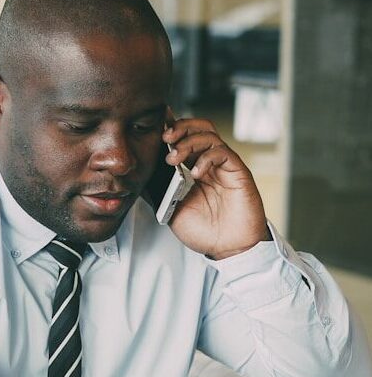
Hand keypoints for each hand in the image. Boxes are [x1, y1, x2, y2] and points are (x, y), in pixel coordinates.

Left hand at [163, 116, 269, 259]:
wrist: (229, 249)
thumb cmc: (205, 232)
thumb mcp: (172, 211)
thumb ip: (159, 192)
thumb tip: (139, 176)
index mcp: (194, 169)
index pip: (184, 139)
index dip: (171, 131)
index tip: (153, 132)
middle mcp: (210, 164)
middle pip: (197, 128)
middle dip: (179, 128)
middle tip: (164, 138)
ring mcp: (224, 166)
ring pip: (208, 135)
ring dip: (188, 141)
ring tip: (173, 158)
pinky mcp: (238, 171)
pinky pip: (222, 152)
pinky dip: (206, 158)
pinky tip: (195, 173)